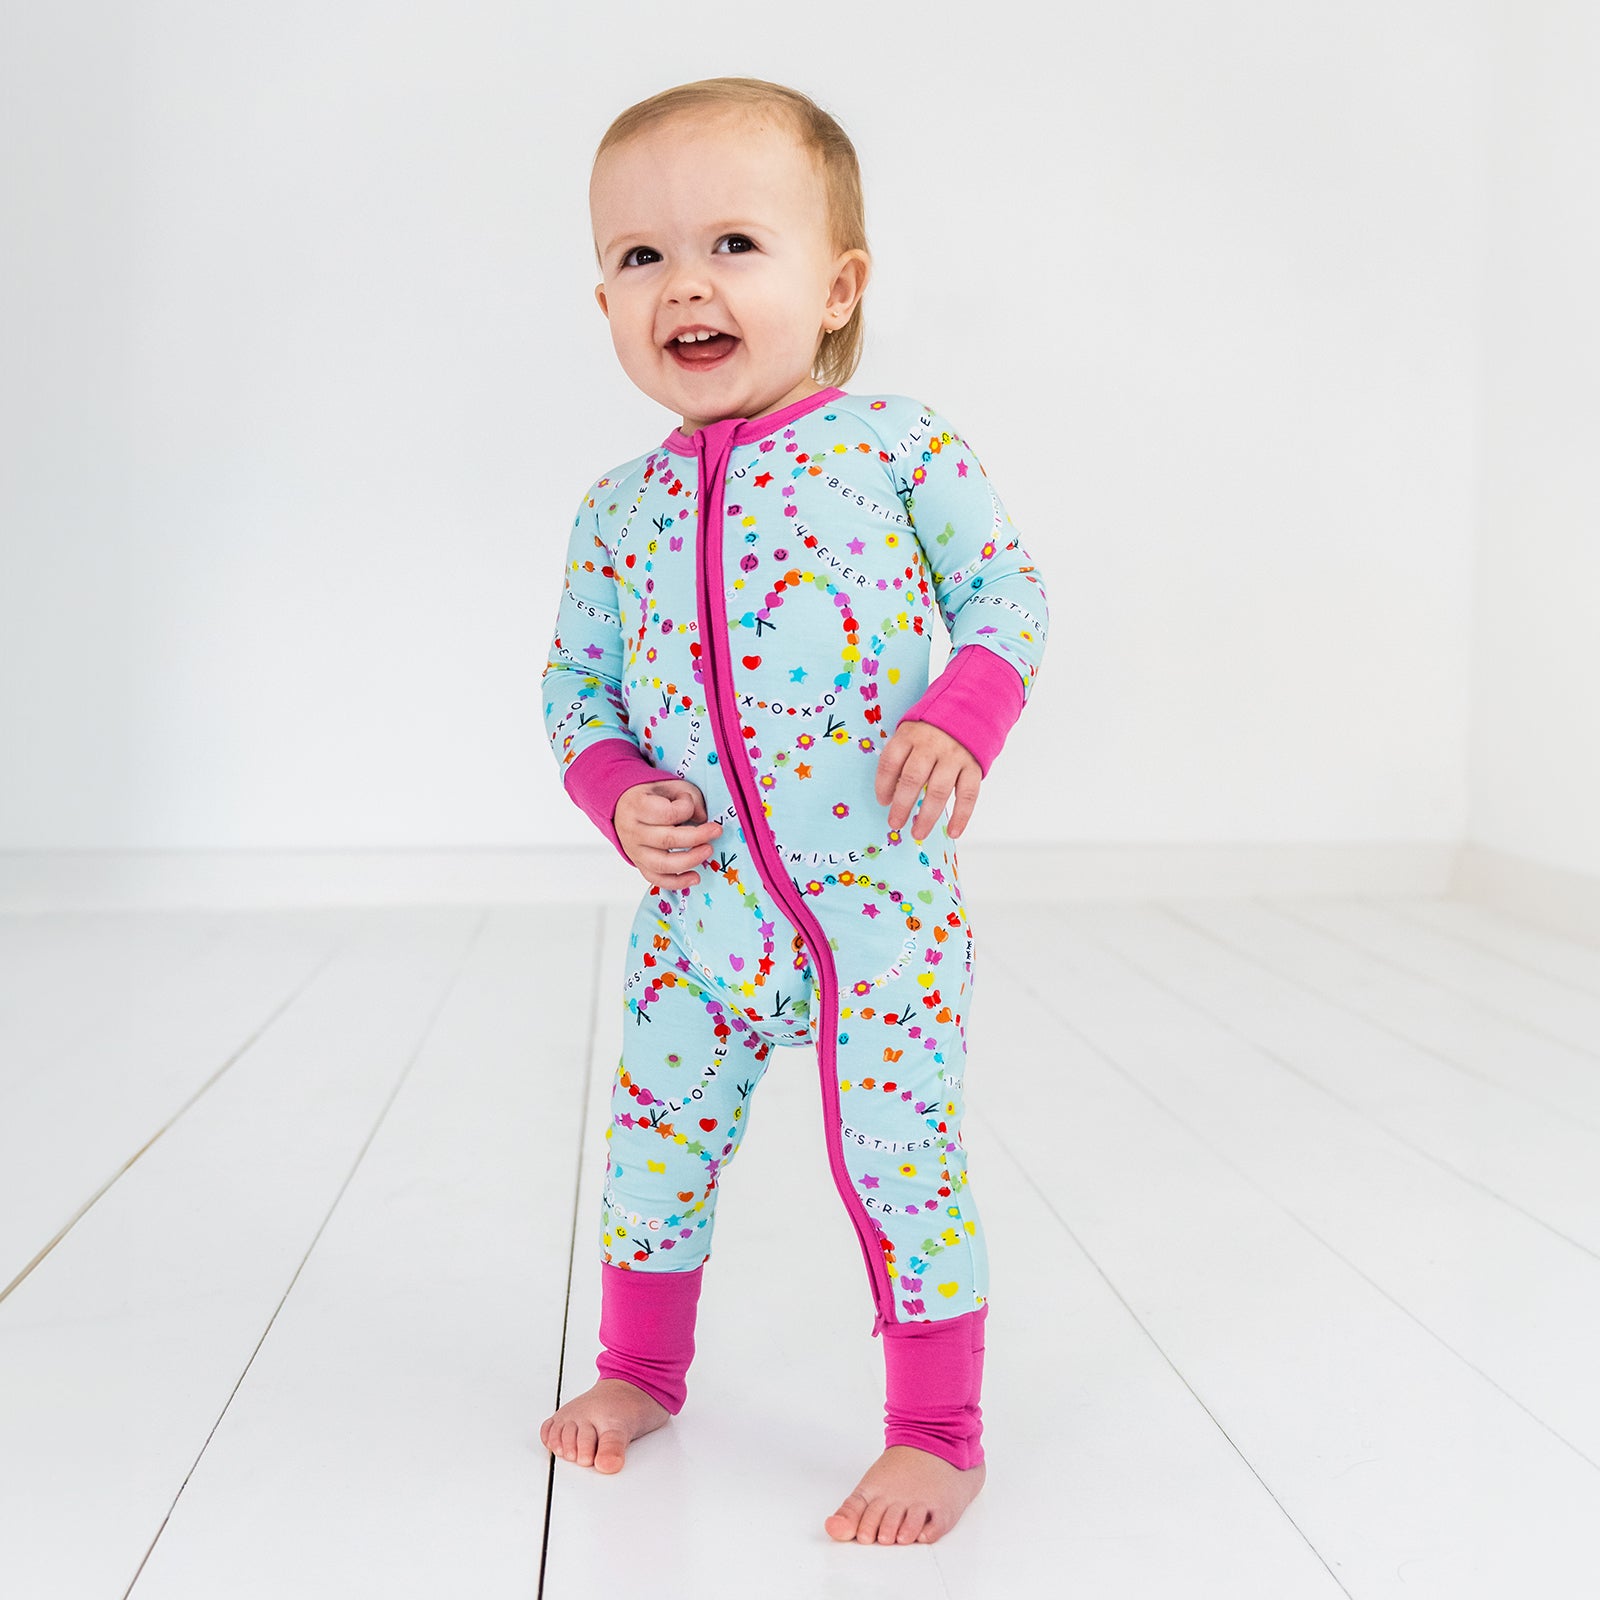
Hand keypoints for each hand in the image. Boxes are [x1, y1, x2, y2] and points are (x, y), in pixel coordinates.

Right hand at [614, 777, 723, 889]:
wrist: (625, 807)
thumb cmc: (652, 796)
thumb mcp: (671, 787)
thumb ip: (690, 799)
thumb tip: (702, 819)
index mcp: (637, 806)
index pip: (666, 813)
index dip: (686, 808)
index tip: (690, 804)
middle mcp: (632, 831)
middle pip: (667, 840)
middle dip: (696, 837)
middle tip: (715, 832)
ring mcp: (634, 851)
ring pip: (662, 864)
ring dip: (690, 860)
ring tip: (708, 851)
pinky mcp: (639, 864)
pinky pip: (657, 879)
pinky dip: (677, 882)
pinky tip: (695, 877)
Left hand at [875, 720, 981, 840]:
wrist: (969, 710)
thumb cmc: (931, 731)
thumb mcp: (911, 733)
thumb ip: (901, 758)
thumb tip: (890, 796)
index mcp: (909, 734)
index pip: (891, 761)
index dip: (883, 784)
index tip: (883, 801)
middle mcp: (931, 744)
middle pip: (913, 778)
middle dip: (902, 805)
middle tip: (895, 823)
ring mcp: (954, 756)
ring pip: (938, 790)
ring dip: (927, 816)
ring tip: (917, 833)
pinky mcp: (973, 766)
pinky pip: (968, 794)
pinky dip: (961, 816)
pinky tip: (953, 831)